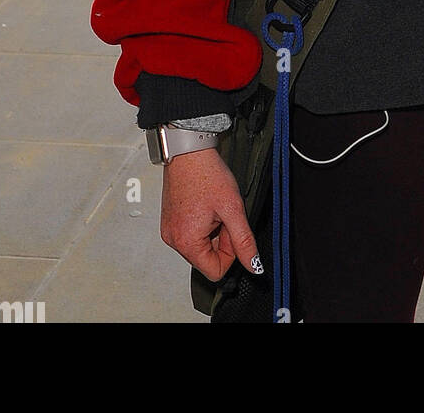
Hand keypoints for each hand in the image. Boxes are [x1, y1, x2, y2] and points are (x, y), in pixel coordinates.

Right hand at [159, 146, 260, 282]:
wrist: (189, 152)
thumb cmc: (206, 174)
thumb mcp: (233, 208)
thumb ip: (244, 241)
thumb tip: (254, 265)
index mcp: (186, 242)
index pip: (215, 271)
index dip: (230, 253)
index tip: (232, 230)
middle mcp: (173, 240)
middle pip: (207, 258)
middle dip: (221, 239)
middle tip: (224, 214)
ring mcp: (170, 231)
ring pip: (200, 246)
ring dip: (212, 231)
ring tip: (213, 207)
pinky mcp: (170, 222)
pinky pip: (191, 234)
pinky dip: (203, 224)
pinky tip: (205, 205)